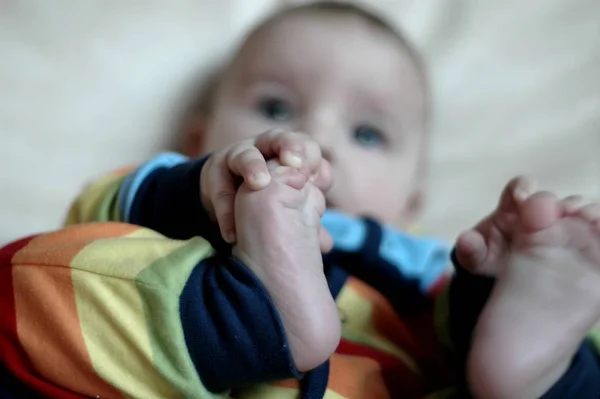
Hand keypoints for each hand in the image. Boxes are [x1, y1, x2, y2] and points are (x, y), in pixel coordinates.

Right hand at [200, 129, 329, 242]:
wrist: (226, 194)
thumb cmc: (265, 193)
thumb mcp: (286, 202)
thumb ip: (305, 219)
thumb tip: (326, 245)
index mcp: (287, 152)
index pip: (305, 146)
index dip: (313, 157)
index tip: (320, 179)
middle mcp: (264, 148)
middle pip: (279, 138)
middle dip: (289, 147)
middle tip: (295, 164)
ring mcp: (238, 156)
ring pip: (245, 155)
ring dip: (253, 168)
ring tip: (259, 185)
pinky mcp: (215, 171)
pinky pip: (219, 185)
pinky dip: (226, 208)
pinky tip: (232, 231)